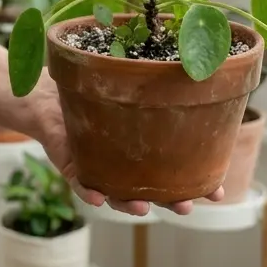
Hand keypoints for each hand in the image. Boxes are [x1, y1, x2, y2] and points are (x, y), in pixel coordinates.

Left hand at [27, 75, 222, 216]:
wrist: (48, 91)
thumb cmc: (93, 86)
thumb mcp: (128, 82)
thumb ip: (155, 80)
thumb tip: (193, 59)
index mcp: (146, 147)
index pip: (177, 171)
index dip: (197, 184)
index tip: (218, 192)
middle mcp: (125, 163)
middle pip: (152, 191)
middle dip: (171, 202)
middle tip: (188, 206)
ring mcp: (99, 166)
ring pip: (117, 195)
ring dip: (130, 204)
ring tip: (144, 207)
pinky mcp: (72, 164)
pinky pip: (81, 183)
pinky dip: (89, 191)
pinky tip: (98, 197)